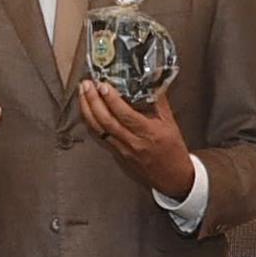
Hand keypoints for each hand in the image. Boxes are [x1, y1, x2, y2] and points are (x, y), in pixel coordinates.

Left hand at [78, 81, 193, 199]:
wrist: (172, 177)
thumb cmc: (173, 150)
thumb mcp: (170, 123)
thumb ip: (159, 100)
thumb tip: (152, 79)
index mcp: (148, 133)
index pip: (125, 115)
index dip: (112, 100)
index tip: (103, 85)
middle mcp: (133, 142)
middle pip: (106, 121)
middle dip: (93, 101)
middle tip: (86, 85)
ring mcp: (123, 150)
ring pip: (99, 130)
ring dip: (87, 110)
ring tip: (82, 93)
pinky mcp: (117, 155)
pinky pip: (100, 137)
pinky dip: (91, 122)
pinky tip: (87, 110)